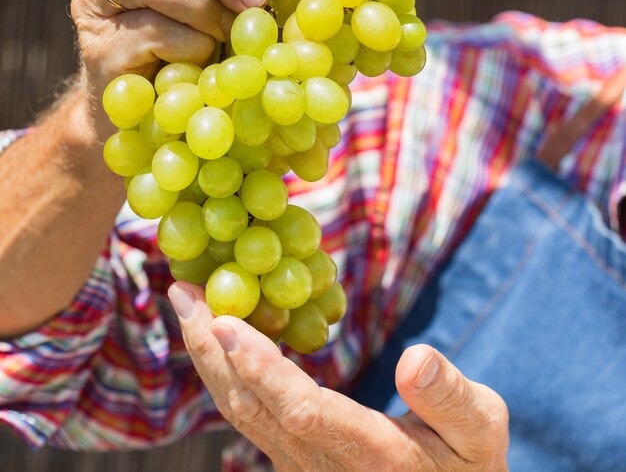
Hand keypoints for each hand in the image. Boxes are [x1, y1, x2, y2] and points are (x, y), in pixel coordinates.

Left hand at [168, 282, 509, 471]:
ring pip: (241, 411)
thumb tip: (412, 358)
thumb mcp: (480, 431)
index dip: (261, 368)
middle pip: (251, 408)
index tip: (223, 323)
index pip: (304, 411)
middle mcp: (321, 464)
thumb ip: (450, 397)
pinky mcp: (294, 456)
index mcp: (370, 455)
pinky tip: (221, 337)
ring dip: (210, 357)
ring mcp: (300, 464)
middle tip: (183, 294)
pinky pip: (250, 411)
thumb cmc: (467, 466)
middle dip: (211, 350)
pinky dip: (228, 369)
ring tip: (190, 306)